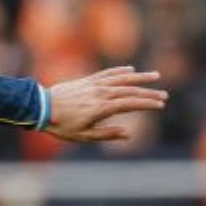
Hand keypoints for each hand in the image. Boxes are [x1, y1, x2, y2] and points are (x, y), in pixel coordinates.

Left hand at [44, 67, 166, 142]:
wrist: (41, 108)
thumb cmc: (61, 125)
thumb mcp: (83, 136)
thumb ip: (106, 134)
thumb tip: (128, 133)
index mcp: (103, 108)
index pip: (131, 104)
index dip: (147, 104)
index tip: (160, 105)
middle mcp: (101, 93)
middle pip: (130, 91)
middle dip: (148, 93)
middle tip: (164, 95)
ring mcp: (94, 85)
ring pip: (122, 79)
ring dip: (139, 77)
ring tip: (155, 76)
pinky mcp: (87, 80)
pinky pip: (106, 73)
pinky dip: (119, 71)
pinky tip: (130, 69)